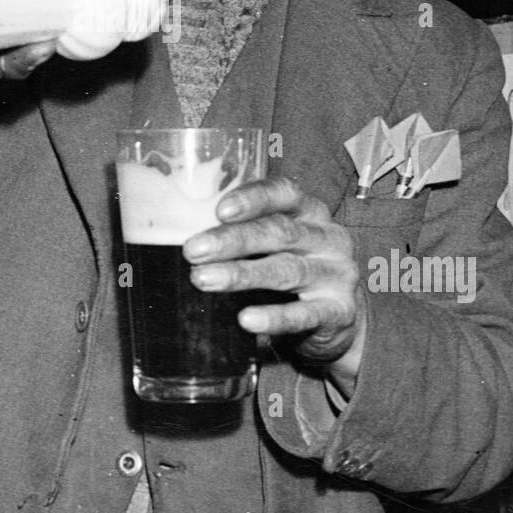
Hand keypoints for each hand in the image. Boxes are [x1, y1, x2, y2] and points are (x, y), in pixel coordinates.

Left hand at [182, 177, 366, 393]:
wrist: (337, 319)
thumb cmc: (291, 268)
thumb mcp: (275, 244)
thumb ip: (241, 233)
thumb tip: (173, 235)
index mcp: (310, 211)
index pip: (285, 193)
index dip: (253, 199)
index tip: (219, 209)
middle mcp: (328, 237)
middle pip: (280, 232)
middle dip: (233, 240)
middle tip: (192, 250)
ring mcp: (338, 275)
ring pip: (287, 270)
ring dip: (242, 275)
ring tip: (203, 280)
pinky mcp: (340, 312)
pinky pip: (305, 315)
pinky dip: (274, 318)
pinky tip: (247, 320)